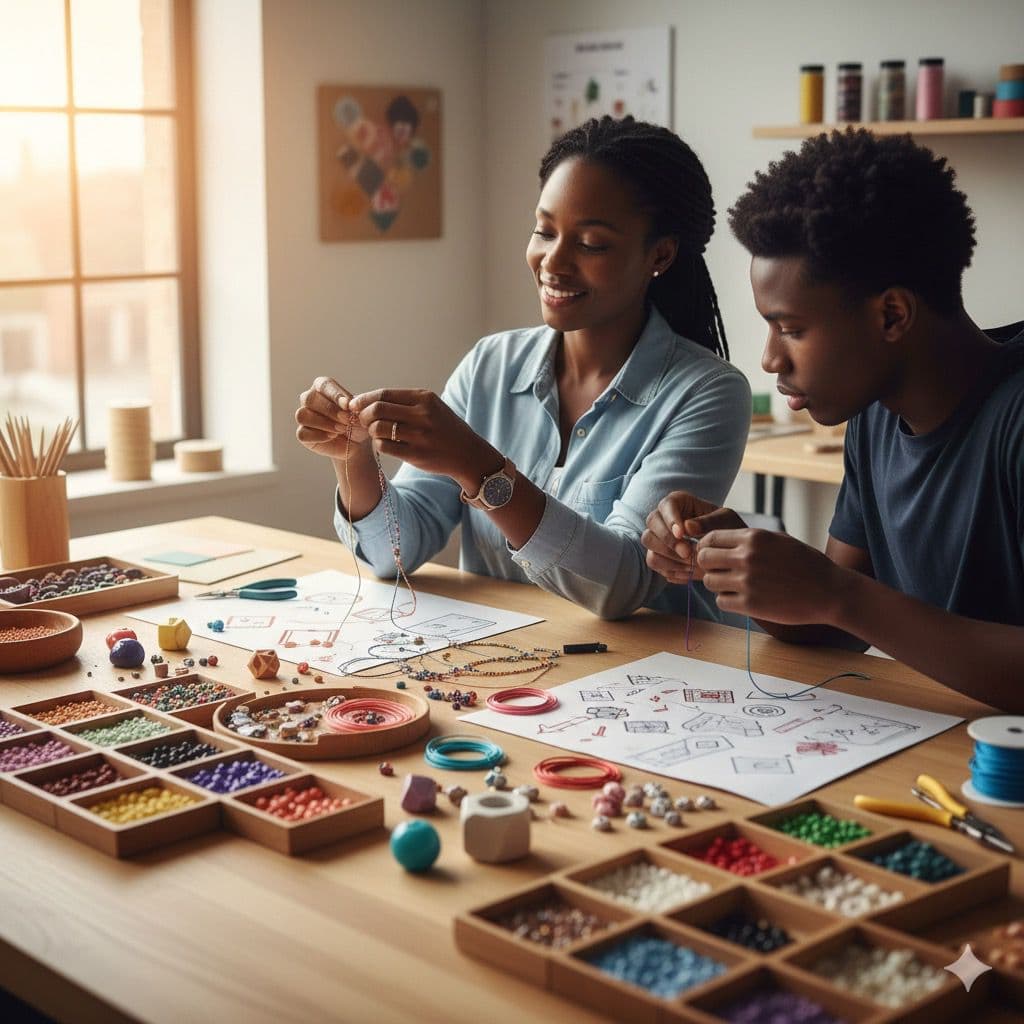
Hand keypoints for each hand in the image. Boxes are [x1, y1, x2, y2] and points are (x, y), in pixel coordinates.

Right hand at [294, 376, 369, 459]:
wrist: (356, 442)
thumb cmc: (356, 421)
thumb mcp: (359, 411)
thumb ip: (353, 404)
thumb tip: (346, 404)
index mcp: (322, 387)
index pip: (323, 385)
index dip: (334, 394)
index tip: (347, 404)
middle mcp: (309, 399)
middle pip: (310, 399)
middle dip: (330, 410)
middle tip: (346, 419)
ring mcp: (303, 416)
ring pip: (302, 415)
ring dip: (324, 423)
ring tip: (341, 429)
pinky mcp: (302, 434)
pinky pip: (302, 433)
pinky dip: (319, 436)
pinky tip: (332, 436)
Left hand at [348, 388, 497, 486]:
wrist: (467, 453)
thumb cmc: (444, 428)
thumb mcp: (431, 406)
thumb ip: (404, 402)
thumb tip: (368, 400)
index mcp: (424, 398)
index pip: (384, 394)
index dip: (364, 399)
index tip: (354, 404)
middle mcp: (422, 415)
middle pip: (377, 410)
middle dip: (363, 415)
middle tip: (362, 420)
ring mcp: (419, 436)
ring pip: (379, 429)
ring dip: (371, 431)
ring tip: (376, 432)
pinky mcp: (416, 454)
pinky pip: (385, 447)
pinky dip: (379, 444)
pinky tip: (385, 443)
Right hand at [643, 492, 745, 583]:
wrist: (728, 549)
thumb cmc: (727, 528)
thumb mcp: (725, 520)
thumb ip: (708, 522)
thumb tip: (687, 526)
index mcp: (679, 502)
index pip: (666, 505)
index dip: (671, 520)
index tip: (682, 534)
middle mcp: (663, 516)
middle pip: (652, 523)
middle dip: (668, 540)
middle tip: (687, 553)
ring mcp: (658, 535)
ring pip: (648, 543)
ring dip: (668, 555)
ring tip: (690, 564)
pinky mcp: (658, 553)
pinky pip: (653, 561)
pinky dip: (668, 568)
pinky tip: (687, 571)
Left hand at [697, 528, 847, 624]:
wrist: (829, 591)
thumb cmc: (805, 564)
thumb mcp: (778, 539)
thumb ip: (749, 539)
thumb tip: (718, 541)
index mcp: (753, 537)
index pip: (711, 538)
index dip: (707, 547)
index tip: (713, 555)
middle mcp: (747, 557)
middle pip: (704, 559)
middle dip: (708, 565)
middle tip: (720, 571)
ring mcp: (747, 582)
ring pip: (710, 582)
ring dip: (717, 584)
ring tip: (733, 585)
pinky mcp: (750, 605)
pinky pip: (721, 601)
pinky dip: (727, 600)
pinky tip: (741, 598)